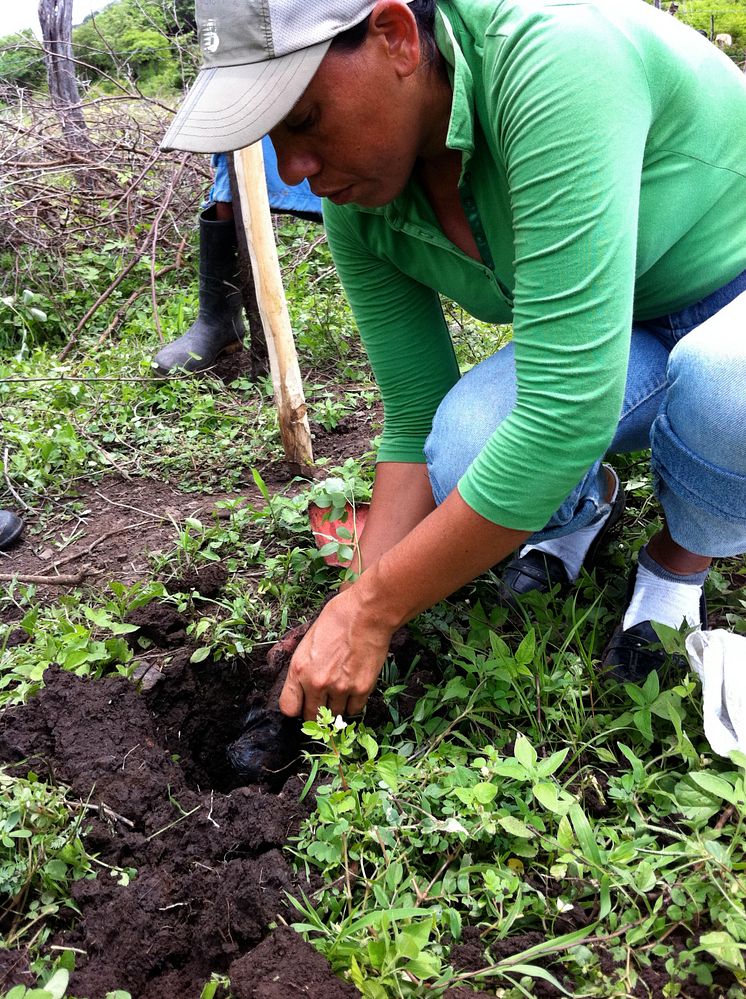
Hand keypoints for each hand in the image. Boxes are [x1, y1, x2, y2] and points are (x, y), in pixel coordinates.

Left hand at [278, 585, 394, 720]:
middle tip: (324, 700)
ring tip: (340, 692)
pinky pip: (354, 710)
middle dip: (316, 711)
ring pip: (334, 716)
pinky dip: (353, 704)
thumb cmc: (337, 619)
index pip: (288, 707)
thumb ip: (303, 667)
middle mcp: (316, 683)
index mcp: (299, 669)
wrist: (366, 614)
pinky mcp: (361, 689)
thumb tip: (303, 686)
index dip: (296, 707)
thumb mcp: (308, 641)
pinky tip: (353, 691)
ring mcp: (340, 688)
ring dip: (335, 708)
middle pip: (311, 716)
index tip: (302, 703)